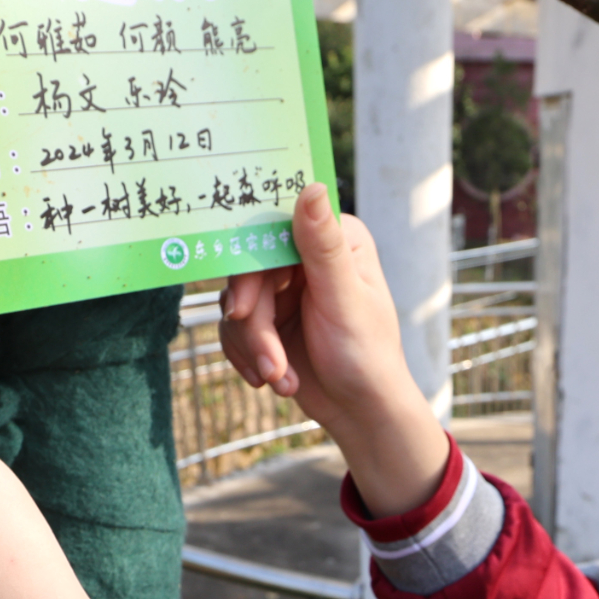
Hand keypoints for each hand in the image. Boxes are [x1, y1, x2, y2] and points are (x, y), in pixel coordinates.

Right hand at [219, 185, 447, 516]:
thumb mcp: (343, 299)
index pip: (273, 233)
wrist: (360, 411)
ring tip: (281, 379)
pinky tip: (273, 380)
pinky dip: (248, 357)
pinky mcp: (267, 317)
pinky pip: (233, 328)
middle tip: (270, 364)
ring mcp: (284, 287)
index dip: (250, 269)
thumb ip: (322, 246)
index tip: (241, 307)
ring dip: (254, 348)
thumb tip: (311, 188)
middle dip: (255, 326)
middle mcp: (305, 255)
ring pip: (235, 304)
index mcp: (334, 238)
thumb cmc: (366, 355)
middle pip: (248, 273)